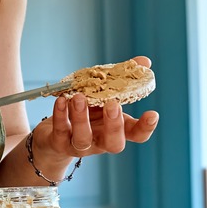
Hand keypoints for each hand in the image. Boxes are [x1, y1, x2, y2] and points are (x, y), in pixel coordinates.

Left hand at [32, 56, 158, 160]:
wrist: (54, 135)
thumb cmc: (86, 112)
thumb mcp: (103, 96)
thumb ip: (122, 79)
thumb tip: (144, 62)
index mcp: (116, 130)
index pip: (137, 135)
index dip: (146, 128)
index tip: (152, 114)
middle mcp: (101, 141)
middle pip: (114, 143)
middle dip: (114, 125)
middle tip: (112, 105)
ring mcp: (80, 145)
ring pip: (83, 139)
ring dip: (81, 118)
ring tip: (79, 97)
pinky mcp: (59, 144)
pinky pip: (60, 132)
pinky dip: (60, 115)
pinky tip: (61, 100)